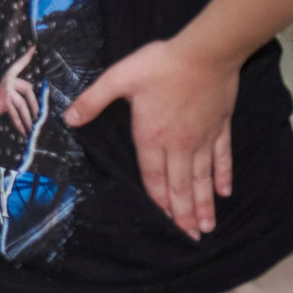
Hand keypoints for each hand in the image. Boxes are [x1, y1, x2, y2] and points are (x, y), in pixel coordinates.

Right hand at [0, 47, 36, 134]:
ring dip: (29, 117)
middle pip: (28, 90)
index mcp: (7, 76)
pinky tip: (25, 131)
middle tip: (37, 115)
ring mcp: (5, 93)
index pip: (18, 65)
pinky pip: (15, 115)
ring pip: (23, 105)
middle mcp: (7, 82)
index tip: (33, 47)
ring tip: (33, 125)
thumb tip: (33, 97)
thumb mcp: (4, 90)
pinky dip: (21, 124)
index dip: (26, 57)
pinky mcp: (4, 104)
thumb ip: (17, 89)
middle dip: (34, 104)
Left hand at [64, 37, 236, 238]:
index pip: (152, 177)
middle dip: (183, 214)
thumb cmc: (159, 65)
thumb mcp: (118, 79)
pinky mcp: (220, 128)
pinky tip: (225, 192)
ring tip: (207, 227)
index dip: (158, 201)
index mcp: (151, 137)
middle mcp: (178, 145)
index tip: (163, 222)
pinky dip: (223, 176)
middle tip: (190, 238)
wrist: (205, 53)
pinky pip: (222, 159)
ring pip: (202, 178)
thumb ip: (93, 100)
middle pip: (180, 185)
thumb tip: (67, 118)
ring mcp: (202, 138)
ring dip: (203, 203)